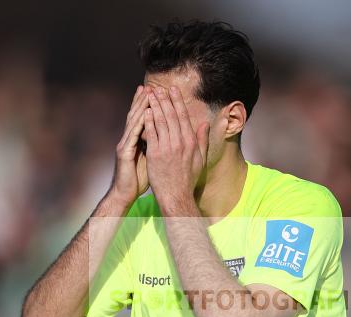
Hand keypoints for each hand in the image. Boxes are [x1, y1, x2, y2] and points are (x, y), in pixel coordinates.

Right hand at [111, 85, 150, 202]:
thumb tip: (167, 137)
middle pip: (136, 116)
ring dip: (140, 107)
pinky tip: (144, 114)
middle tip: (150, 87)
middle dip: (142, 101)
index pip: (142, 119)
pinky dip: (139, 123)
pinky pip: (132, 135)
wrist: (126, 193)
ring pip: (133, 121)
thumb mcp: (150, 158)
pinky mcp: (124, 152)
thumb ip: (156, 145)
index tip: (156, 93)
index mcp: (135, 140)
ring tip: (147, 94)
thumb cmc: (139, 178)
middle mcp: (128, 139)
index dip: (147, 106)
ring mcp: (124, 144)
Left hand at [143, 86, 208, 210]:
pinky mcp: (156, 154)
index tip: (172, 90)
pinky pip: (152, 133)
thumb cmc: (187, 179)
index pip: (183, 117)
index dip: (177, 101)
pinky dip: (149, 121)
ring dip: (156, 106)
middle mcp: (180, 142)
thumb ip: (202, 140)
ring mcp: (168, 148)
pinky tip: (146, 111)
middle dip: (165, 99)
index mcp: (191, 142)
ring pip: (161, 121)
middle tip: (159, 87)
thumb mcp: (200, 159)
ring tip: (151, 94)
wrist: (176, 195)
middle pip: (172, 115)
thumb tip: (205, 124)